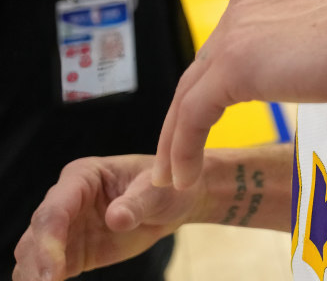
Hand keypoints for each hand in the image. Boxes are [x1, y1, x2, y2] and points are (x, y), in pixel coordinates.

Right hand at [13, 155, 200, 280]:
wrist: (172, 203)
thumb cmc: (165, 187)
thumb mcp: (157, 190)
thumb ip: (136, 203)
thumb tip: (115, 219)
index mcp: (82, 177)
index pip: (55, 210)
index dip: (48, 241)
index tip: (53, 271)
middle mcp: (65, 200)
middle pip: (35, 235)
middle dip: (37, 264)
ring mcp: (65, 227)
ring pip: (32, 254)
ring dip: (34, 275)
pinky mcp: (70, 252)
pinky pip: (47, 268)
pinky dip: (44, 280)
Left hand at [153, 0, 326, 189]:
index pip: (242, 32)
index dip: (234, 71)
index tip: (237, 101)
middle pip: (209, 60)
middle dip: (197, 104)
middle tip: (190, 143)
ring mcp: (237, 28)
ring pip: (191, 88)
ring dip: (179, 134)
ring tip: (177, 172)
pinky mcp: (234, 65)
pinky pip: (193, 114)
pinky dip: (183, 148)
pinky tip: (185, 177)